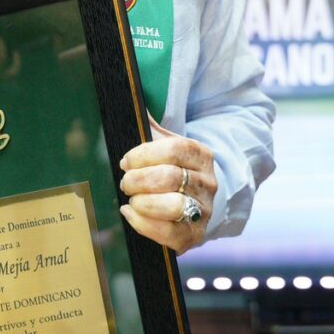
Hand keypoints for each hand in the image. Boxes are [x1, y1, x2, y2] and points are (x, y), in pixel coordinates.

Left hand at [118, 117, 216, 253]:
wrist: (197, 201)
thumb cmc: (173, 168)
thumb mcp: (166, 145)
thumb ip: (149, 127)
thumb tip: (128, 98)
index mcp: (201, 155)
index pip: (174, 149)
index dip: (143, 154)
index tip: (126, 161)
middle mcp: (207, 182)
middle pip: (169, 177)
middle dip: (138, 180)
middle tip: (126, 182)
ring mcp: (204, 210)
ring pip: (172, 206)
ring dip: (142, 202)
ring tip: (132, 199)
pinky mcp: (194, 235)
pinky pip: (169, 233)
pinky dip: (143, 224)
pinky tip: (130, 213)